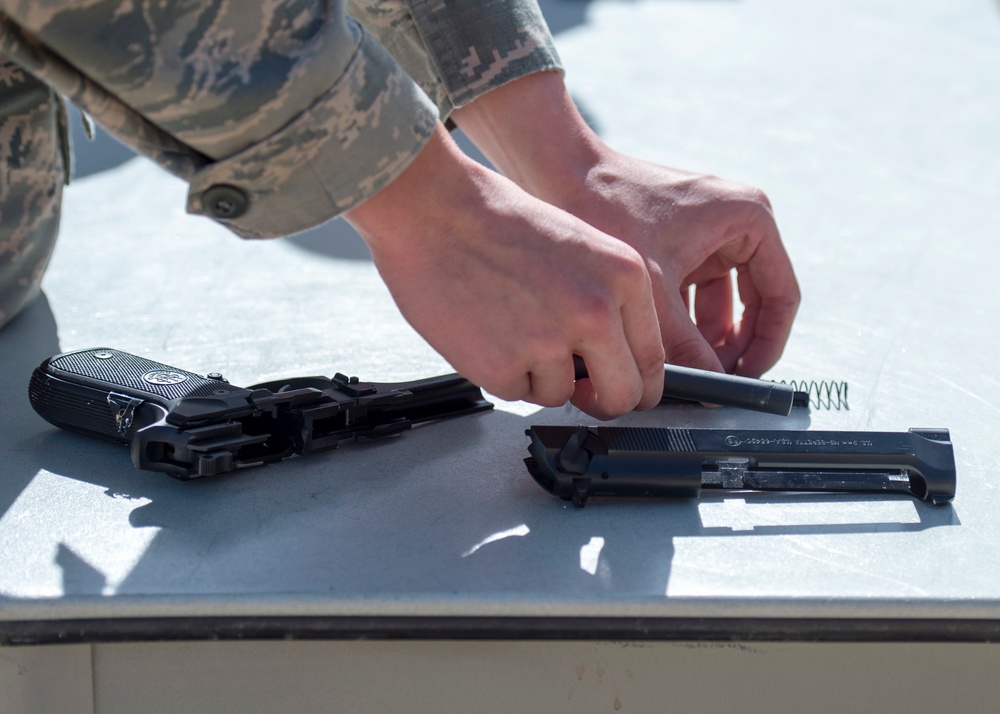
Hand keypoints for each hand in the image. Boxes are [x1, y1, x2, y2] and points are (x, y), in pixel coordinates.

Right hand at [345, 124, 665, 418]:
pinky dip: (498, 372)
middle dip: (600, 399)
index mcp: (624, 277)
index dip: (636, 382)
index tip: (620, 386)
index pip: (652, 357)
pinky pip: (514, 392)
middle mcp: (596, 312)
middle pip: (623, 395)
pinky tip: (483, 330)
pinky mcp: (505, 366)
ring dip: (535, 374)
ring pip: (560, 394)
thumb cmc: (495, 221)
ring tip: (506, 325)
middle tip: (577, 390)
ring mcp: (551, 342)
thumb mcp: (580, 248)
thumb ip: (605, 302)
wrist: (434, 210)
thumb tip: (611, 356)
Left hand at [452, 72, 799, 376]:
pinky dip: (679, 320)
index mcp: (749, 218)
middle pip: (751, 304)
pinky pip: (691, 292)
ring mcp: (706, 231)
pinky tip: (654, 346)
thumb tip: (709, 389)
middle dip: (729, 347)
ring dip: (701, 338)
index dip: (766, 345)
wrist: (557, 171)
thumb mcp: (655, 291)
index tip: (746, 379)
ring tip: (675, 368)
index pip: (781, 297)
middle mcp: (735, 221)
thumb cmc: (607, 210)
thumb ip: (686, 346)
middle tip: (707, 381)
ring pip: (719, 304)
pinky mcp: (678, 241)